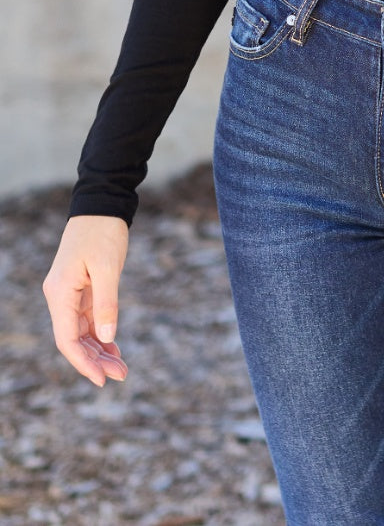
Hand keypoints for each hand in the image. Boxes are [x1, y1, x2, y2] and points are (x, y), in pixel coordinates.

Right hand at [42, 215, 129, 386]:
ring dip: (100, 350)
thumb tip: (107, 339)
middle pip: (74, 340)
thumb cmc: (103, 231)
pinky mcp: (80, 289)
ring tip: (122, 367)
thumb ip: (106, 304)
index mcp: (60, 293)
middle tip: (122, 375)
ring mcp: (69, 294)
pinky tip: (114, 347)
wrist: (102, 205)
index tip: (102, 380)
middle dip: (96, 360)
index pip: (67, 340)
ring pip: (81, 332)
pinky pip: (87, 320)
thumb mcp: (107, 267)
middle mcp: (59, 297)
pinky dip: (100, 334)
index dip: (84, 363)